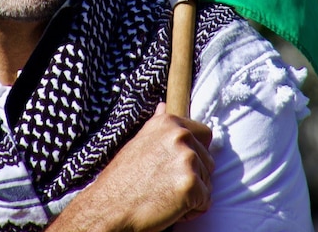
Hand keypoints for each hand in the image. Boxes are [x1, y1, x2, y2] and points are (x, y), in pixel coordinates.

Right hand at [48, 103, 214, 231]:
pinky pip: (205, 202)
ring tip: (164, 196)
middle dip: (193, 177)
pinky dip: (191, 211)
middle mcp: (180, 136)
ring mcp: (186, 159)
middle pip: (208, 161)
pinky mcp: (190, 184)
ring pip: (207, 182)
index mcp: (168, 123)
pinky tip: (169, 208)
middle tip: (164, 186)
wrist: (108, 208)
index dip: (195, 154)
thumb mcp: (138, 142)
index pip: (204, 135)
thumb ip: (158, 126)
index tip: (175, 166)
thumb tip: (164, 106)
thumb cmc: (122, 180)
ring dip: (192, 195)